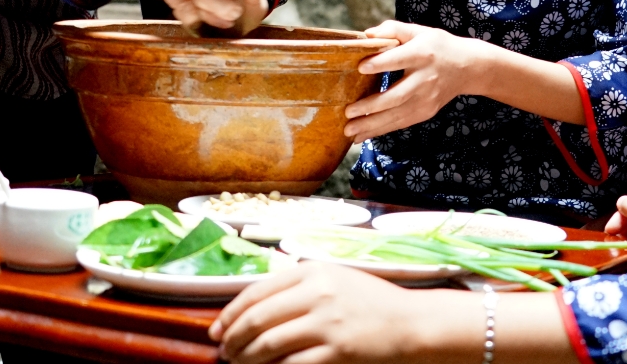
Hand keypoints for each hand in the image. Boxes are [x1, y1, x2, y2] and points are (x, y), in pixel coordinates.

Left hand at [211, 263, 451, 363]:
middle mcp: (317, 293)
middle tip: (224, 352)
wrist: (409, 322)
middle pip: (258, 318)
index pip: (256, 291)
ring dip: (247, 358)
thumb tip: (255, 298)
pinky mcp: (337, 351)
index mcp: (312, 271)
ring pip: (269, 344)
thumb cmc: (370, 300)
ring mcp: (327, 323)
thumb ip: (298, 282)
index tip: (217, 329)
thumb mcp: (334, 277)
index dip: (230, 314)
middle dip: (233, 339)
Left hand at [344, 21, 480, 140]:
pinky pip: (401, 123)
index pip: (400, 58)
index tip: (360, 67)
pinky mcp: (426, 112)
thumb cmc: (438, 46)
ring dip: (372, 125)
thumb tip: (366, 35)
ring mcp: (426, 99)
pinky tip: (362, 135)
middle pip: (397, 95)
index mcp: (423, 54)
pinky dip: (381, 130)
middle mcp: (425, 79)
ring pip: (397, 115)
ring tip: (349, 131)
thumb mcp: (420, 31)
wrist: (468, 68)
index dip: (381, 63)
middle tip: (348, 111)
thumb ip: (393, 29)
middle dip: (371, 106)